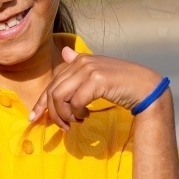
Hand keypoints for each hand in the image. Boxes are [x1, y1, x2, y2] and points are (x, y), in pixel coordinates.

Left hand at [29, 46, 164, 130]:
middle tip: (63, 127)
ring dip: (64, 115)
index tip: (33, 118)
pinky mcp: (97, 80)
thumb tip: (65, 51)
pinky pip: (75, 102)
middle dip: (54, 113)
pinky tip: (86, 116)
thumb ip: (80, 65)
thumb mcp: (98, 73)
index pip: (53, 83)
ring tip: (75, 122)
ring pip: (60, 97)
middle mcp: (82, 62)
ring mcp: (89, 70)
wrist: (145, 86)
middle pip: (53, 91)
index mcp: (80, 60)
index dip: (41, 102)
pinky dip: (77, 113)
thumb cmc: (122, 83)